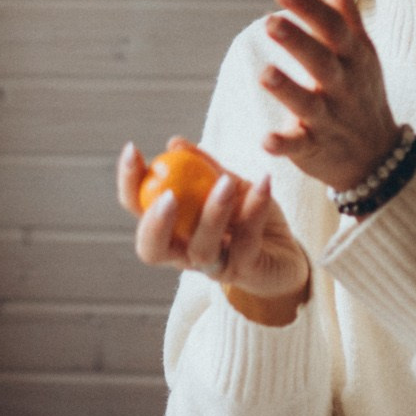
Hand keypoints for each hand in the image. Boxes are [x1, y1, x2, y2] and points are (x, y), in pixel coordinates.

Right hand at [117, 137, 310, 303]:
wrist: (286, 252)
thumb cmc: (247, 218)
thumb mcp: (227, 186)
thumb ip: (204, 169)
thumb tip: (174, 143)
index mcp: (171, 230)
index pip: (137, 209)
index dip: (128, 183)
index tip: (132, 149)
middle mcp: (183, 254)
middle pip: (152, 248)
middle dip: (154, 223)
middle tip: (168, 194)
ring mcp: (214, 267)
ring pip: (202, 250)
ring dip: (212, 214)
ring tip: (226, 182)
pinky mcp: (245, 272)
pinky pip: (247, 241)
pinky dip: (256, 208)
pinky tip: (264, 181)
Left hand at [258, 0, 401, 191]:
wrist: (378, 156)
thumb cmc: (362, 92)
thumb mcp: (360, 50)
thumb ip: (344, 11)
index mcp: (352, 57)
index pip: (332, 26)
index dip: (307, 5)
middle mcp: (343, 86)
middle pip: (321, 62)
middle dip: (298, 43)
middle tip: (270, 22)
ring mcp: (329, 119)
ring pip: (308, 104)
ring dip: (287, 90)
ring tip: (265, 74)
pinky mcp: (315, 149)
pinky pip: (299, 147)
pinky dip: (283, 144)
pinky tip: (265, 140)